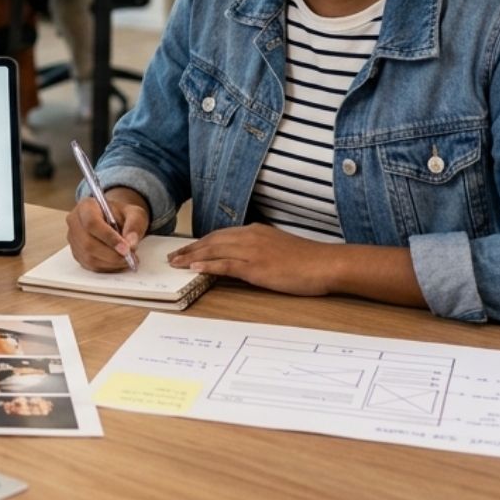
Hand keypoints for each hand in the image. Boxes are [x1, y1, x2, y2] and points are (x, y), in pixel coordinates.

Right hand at [66, 188, 148, 271]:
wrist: (114, 219)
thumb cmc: (122, 215)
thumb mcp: (134, 213)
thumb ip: (134, 225)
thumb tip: (131, 244)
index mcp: (86, 206)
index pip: (92, 223)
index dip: (108, 237)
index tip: (126, 248)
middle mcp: (75, 222)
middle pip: (88, 243)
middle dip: (111, 254)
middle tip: (130, 257)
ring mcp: (73, 239)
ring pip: (89, 257)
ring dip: (111, 263)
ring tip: (127, 260)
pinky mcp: (77, 253)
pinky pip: (90, 265)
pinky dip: (107, 268)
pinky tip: (119, 263)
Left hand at [167, 224, 335, 295]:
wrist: (325, 263)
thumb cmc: (307, 260)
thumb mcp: (278, 248)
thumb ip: (260, 250)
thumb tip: (243, 259)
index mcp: (256, 231)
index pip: (221, 235)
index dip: (201, 242)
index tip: (187, 249)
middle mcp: (250, 236)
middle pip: (212, 241)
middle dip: (191, 248)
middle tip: (173, 257)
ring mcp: (252, 251)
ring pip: (214, 250)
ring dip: (192, 257)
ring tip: (176, 263)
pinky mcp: (256, 267)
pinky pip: (226, 265)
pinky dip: (208, 265)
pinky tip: (195, 268)